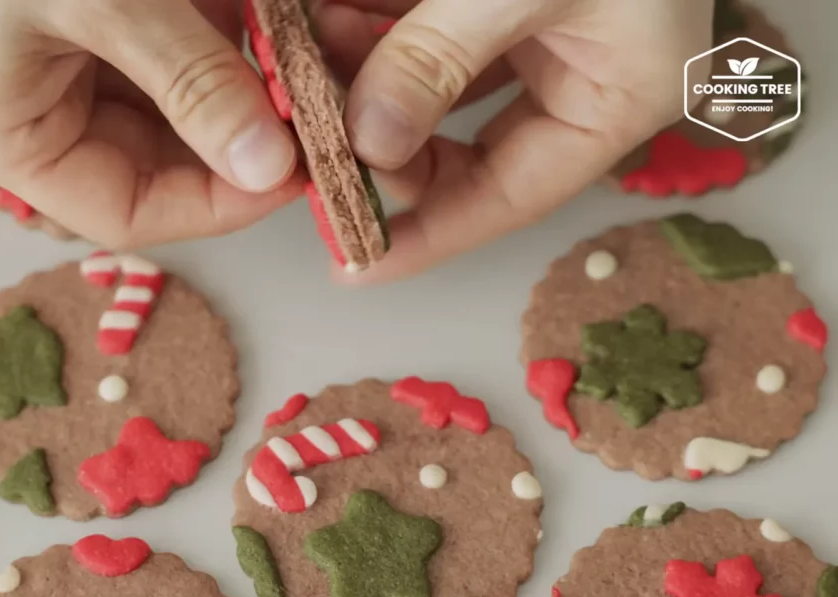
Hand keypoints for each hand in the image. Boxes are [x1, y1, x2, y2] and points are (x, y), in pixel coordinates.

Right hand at [0, 0, 302, 248]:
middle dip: (232, 141)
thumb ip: (194, 82)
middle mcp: (15, 108)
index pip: (124, 210)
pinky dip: (210, 42)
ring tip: (295, 62)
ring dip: (230, 89)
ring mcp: (41, 59)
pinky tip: (261, 22)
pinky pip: (152, 51)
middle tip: (309, 113)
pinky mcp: (69, 16)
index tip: (294, 171)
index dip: (218, 205)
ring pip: (160, 108)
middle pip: (147, 164)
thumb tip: (270, 167)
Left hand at [313, 0, 713, 282]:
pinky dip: (371, 28)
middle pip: (457, 149)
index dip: (428, 235)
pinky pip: (422, 29)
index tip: (353, 260)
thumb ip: (445, 58)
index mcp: (608, 102)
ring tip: (301, 62)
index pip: (506, 197)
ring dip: (362, 80)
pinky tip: (321, 19)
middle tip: (310, 139)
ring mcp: (532, 31)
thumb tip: (370, 140)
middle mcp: (569, 76)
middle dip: (379, 145)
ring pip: (427, 85)